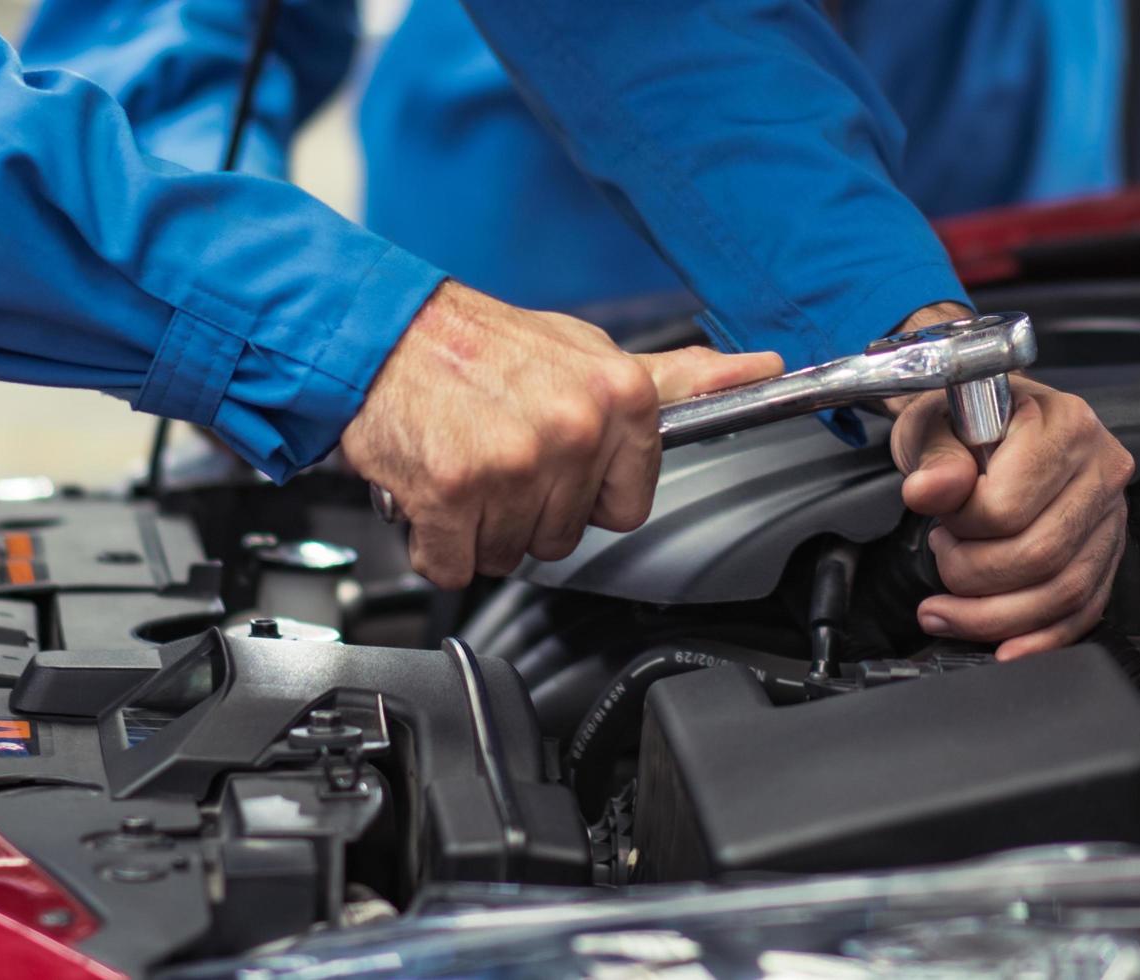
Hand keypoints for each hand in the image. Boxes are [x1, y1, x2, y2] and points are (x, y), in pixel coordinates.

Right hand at [340, 281, 780, 587]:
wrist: (382, 333)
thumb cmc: (482, 345)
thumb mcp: (589, 349)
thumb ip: (674, 378)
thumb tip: (757, 371)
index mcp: (618, 396)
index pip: (627, 508)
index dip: (586, 493)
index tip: (557, 460)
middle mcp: (573, 430)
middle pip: (565, 536)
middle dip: (527, 508)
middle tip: (497, 452)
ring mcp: (514, 464)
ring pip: (512, 554)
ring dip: (481, 525)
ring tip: (465, 461)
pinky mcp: (453, 494)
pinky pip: (456, 564)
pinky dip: (436, 541)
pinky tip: (433, 489)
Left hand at [885, 308, 1134, 659]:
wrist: (986, 419)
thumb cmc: (964, 418)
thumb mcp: (934, 423)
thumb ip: (934, 458)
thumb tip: (930, 491)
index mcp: (1067, 424)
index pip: (1010, 507)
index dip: (962, 527)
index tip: (940, 518)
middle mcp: (1102, 469)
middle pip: (1041, 556)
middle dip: (973, 575)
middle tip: (945, 554)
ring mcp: (1110, 515)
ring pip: (1063, 593)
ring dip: (996, 615)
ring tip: (953, 602)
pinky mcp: (1106, 553)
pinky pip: (1084, 611)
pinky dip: (1040, 638)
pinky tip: (1003, 647)